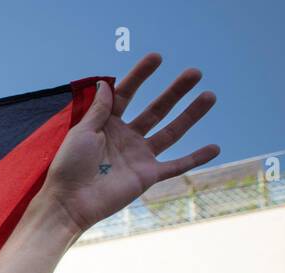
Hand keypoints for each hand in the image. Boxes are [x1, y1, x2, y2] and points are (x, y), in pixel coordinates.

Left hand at [41, 53, 218, 233]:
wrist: (70, 202)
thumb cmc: (69, 166)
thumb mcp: (82, 131)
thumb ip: (99, 109)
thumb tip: (107, 82)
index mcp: (107, 124)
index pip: (126, 94)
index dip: (140, 76)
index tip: (156, 57)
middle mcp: (126, 137)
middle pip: (156, 110)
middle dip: (175, 92)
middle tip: (195, 72)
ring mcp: (139, 156)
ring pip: (171, 132)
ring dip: (191, 115)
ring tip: (210, 95)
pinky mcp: (147, 175)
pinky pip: (176, 166)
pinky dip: (196, 158)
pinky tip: (215, 148)